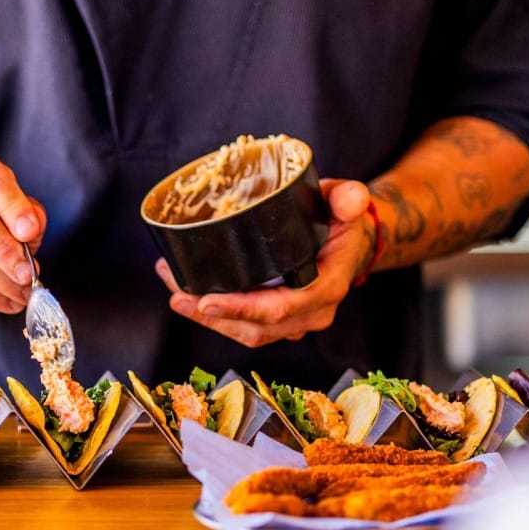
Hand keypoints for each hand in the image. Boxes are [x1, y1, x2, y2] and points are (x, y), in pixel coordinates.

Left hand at [156, 179, 374, 346]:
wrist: (352, 244)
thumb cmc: (341, 221)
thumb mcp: (345, 203)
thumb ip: (348, 198)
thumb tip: (351, 197)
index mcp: (327, 286)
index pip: (282, 307)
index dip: (242, 309)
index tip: (206, 301)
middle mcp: (312, 312)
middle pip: (257, 327)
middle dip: (212, 316)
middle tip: (177, 295)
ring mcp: (296, 321)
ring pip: (248, 332)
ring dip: (208, 320)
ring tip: (176, 294)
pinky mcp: (281, 321)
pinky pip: (246, 328)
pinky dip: (216, 317)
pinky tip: (188, 297)